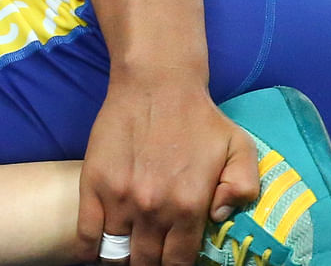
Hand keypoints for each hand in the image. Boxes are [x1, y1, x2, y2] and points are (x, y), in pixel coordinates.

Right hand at [78, 72, 259, 265]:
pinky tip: (98, 252)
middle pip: (147, 262)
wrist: (156, 82)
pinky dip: (92, 251)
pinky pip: (87, 234)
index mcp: (190, 207)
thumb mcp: (241, 148)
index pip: (180, 262)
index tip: (173, 259)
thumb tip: (219, 218)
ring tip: (128, 253)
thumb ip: (243, 188)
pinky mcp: (94, 184)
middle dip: (150, 264)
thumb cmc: (199, 116)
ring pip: (117, 253)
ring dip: (123, 258)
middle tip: (151, 255)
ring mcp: (120, 199)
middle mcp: (154, 210)